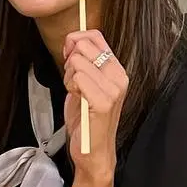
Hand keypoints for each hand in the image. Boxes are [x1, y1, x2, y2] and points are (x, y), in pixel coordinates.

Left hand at [63, 30, 127, 178]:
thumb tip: (72, 41)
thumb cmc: (86, 118)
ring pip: (77, 62)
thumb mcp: (84, 84)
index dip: (75, 41)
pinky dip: (71, 87)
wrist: (93, 149)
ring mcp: (113, 89)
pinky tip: (77, 99)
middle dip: (69, 61)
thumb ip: (82, 62)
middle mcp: (118, 76)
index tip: (69, 56)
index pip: (95, 36)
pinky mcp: (104, 102)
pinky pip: (78, 78)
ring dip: (68, 77)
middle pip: (83, 46)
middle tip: (73, 81)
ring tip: (76, 93)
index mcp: (116, 69)